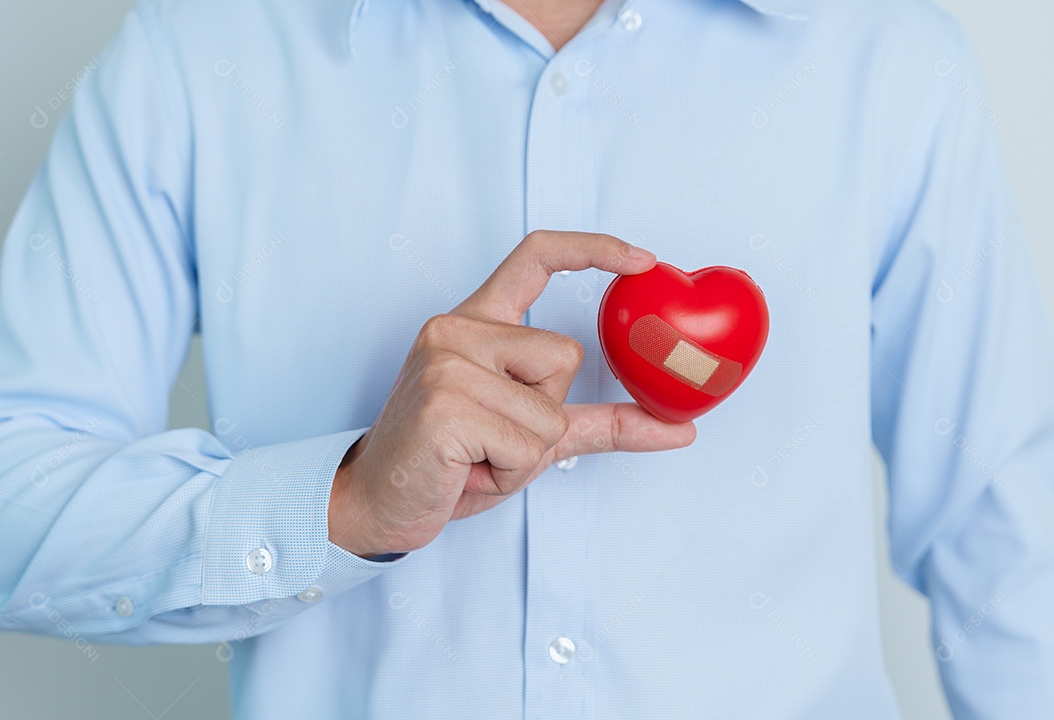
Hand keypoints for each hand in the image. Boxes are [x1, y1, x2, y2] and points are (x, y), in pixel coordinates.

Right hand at [327, 230, 696, 556]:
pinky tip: (464, 469)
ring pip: (549, 410)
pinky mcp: (444, 405)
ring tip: (476, 456)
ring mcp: (445, 364)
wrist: (374, 502)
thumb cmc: (448, 463)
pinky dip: (507, 472)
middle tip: (491, 436)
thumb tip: (679, 427)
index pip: (535, 257)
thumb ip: (597, 422)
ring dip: (526, 453)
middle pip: (565, 357)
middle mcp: (456, 330)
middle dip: (546, 414)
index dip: (595, 250)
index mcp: (474, 324)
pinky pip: (525, 444)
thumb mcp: (528, 435)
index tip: (643, 261)